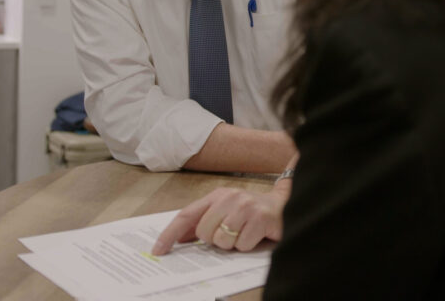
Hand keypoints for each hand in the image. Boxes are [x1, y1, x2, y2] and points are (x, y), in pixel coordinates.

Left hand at [152, 184, 288, 254]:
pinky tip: (256, 235)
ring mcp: (246, 207)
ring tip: (245, 233)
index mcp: (217, 195)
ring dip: (234, 244)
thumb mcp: (225, 211)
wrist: (285, 205)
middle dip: (216, 240)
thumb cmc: (251, 212)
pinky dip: (248, 246)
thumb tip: (179, 238)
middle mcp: (230, 197)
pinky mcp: (261, 219)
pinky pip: (242, 246)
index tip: (158, 250)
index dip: (170, 233)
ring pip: (223, 241)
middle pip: (205, 233)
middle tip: (231, 233)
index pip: (186, 215)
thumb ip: (203, 222)